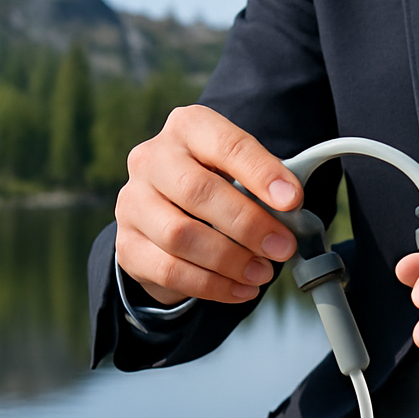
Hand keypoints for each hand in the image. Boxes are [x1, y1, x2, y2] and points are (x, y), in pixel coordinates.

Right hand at [115, 105, 301, 305]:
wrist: (166, 217)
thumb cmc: (218, 188)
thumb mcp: (240, 174)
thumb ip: (263, 187)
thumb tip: (290, 212)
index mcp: (187, 128)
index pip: (226, 144)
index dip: (261, 172)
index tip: (292, 200)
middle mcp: (151, 158)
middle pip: (198, 191)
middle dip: (247, 224)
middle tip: (283, 248)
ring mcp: (132, 202)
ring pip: (180, 235)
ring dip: (230, 260)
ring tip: (263, 273)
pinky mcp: (126, 245)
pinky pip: (169, 270)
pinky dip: (211, 285)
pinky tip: (240, 290)